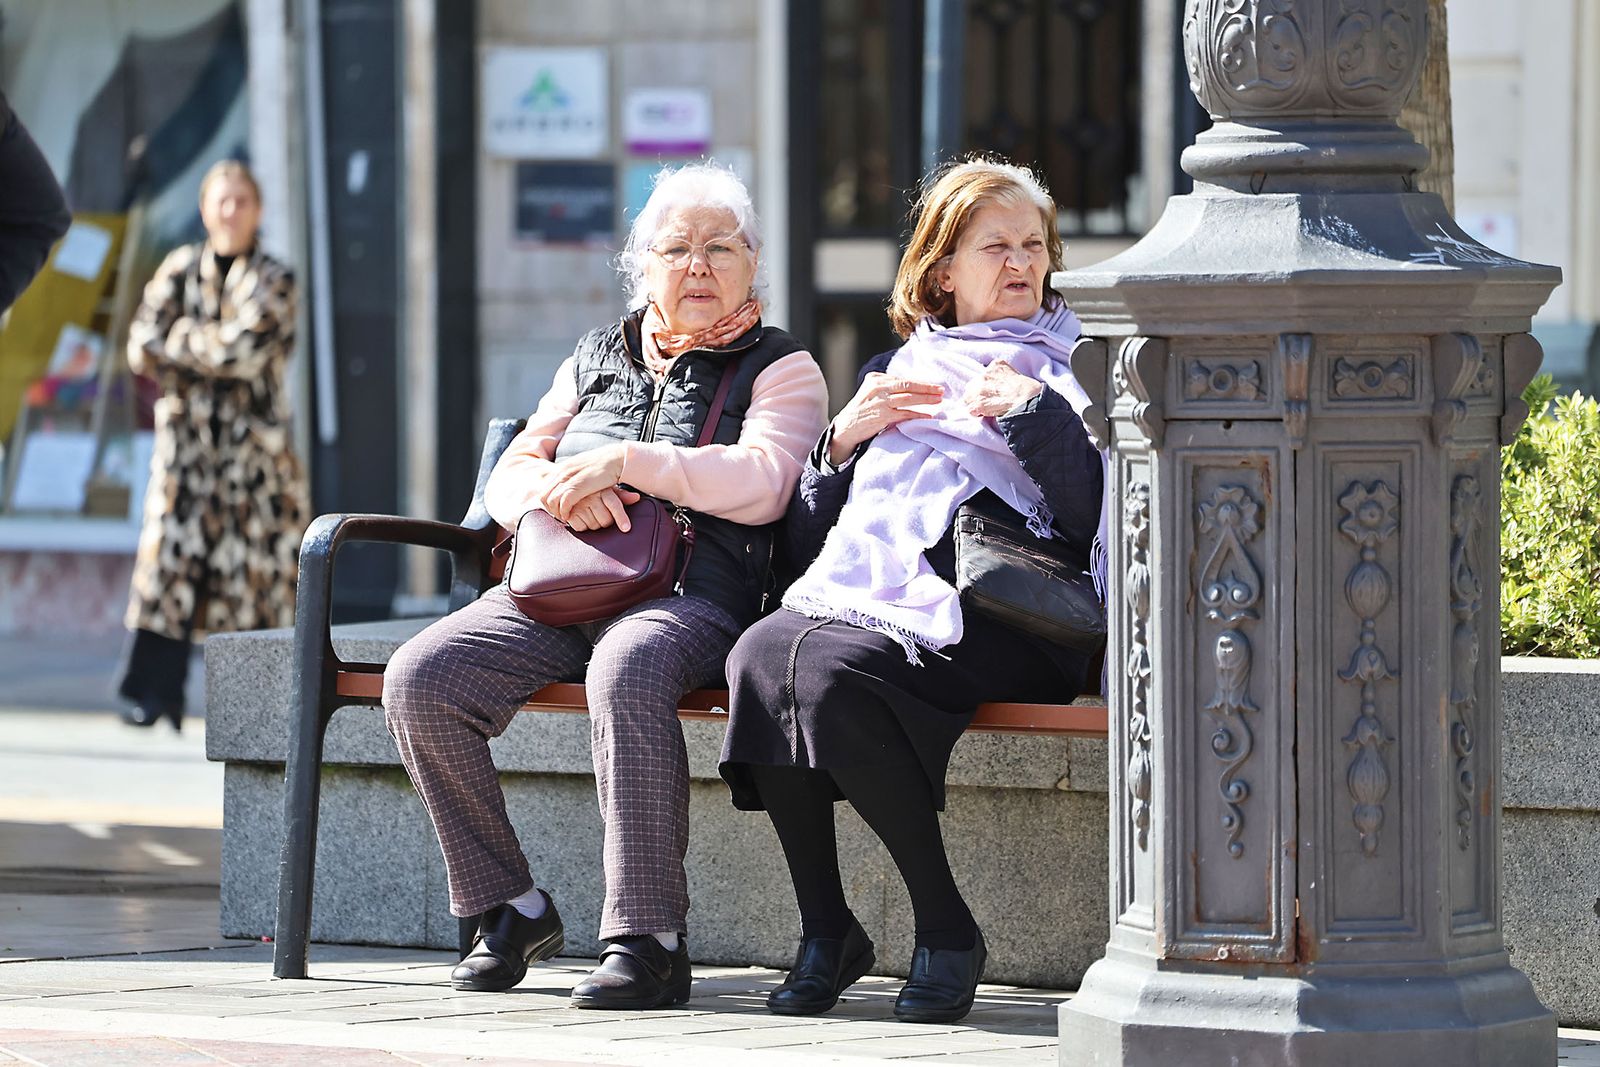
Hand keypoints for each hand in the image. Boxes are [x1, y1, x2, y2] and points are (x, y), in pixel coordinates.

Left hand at [541, 444, 626, 522]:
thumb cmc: (604, 465)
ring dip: (556, 512)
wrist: (617, 458)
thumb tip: (568, 483)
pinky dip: (564, 512)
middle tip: (559, 516)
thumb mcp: (583, 467)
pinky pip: (564, 502)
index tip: (556, 509)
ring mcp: (570, 478)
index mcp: (563, 467)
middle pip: (545, 495)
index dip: (548, 502)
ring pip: (552, 500)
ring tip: (564, 518)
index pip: (545, 488)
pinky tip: (570, 516)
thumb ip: (573, 474)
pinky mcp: (579, 486)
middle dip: (549, 508)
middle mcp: (563, 472)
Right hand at [563, 486, 641, 531]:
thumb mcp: (607, 489)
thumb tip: (636, 497)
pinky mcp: (568, 512)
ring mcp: (578, 504)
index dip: (620, 517)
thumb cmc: (591, 490)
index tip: (626, 528)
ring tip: (588, 513)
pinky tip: (580, 517)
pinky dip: (581, 526)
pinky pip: (581, 528)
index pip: (614, 504)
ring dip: (593, 524)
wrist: (565, 487)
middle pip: (606, 520)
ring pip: (594, 526)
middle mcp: (591, 495)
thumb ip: (622, 495)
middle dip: (604, 521)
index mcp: (603, 489)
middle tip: (599, 513)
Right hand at [827, 372, 944, 464]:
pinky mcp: (883, 415)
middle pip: (908, 385)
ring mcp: (881, 401)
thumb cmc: (861, 410)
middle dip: (927, 388)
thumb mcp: (871, 392)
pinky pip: (905, 414)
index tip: (933, 385)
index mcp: (876, 378)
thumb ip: (887, 387)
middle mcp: (878, 387)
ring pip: (909, 398)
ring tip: (938, 400)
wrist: (846, 427)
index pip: (903, 379)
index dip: (920, 382)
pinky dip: (918, 414)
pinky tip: (928, 415)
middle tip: (941, 390)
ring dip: (926, 399)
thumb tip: (912, 387)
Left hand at [963, 360, 1042, 417]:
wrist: (1026, 399)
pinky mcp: (977, 403)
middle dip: (979, 394)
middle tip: (989, 401)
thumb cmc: (1027, 389)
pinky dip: (977, 413)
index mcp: (995, 365)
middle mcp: (984, 375)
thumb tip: (999, 384)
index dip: (986, 387)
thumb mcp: (1015, 373)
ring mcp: (979, 389)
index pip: (983, 376)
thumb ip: (1002, 375)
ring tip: (988, 409)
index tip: (992, 392)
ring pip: (968, 398)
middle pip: (972, 386)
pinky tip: (986, 414)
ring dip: (976, 403)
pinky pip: (970, 410)